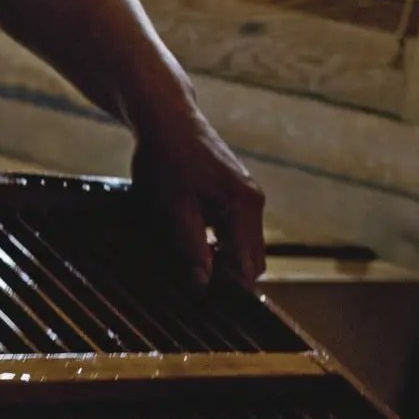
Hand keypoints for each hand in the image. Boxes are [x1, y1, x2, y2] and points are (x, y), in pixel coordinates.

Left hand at [129, 100, 265, 289]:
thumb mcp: (172, 206)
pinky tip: (189, 242)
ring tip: (185, 262)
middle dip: (225, 276)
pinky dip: (217, 243)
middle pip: (251, 260)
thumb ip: (190, 245)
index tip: (202, 300)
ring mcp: (247, 197)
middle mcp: (253, 202)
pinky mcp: (235, 194)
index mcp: (244, 206)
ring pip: (242, 247)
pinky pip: (233, 231)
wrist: (166, 117)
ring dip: (219, 259)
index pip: (247, 266)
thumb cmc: (166, 158)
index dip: (226, 288)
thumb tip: (203, 283)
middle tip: (190, 283)